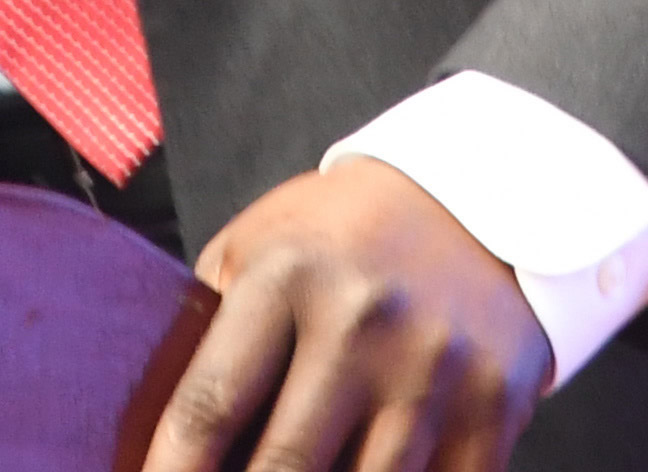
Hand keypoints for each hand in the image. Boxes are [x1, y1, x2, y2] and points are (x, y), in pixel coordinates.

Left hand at [146, 160, 549, 471]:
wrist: (475, 202)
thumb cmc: (340, 238)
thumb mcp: (260, 246)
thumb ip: (210, 330)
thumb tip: (154, 439)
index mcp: (289, 273)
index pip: (210, 405)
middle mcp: (363, 320)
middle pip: (284, 470)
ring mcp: (435, 370)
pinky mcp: (493, 410)